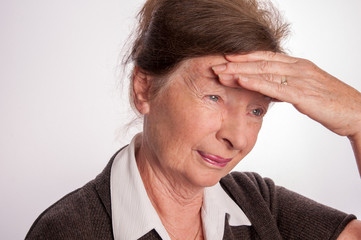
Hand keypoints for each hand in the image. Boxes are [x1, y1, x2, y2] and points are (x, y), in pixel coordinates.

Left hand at [212, 51, 360, 139]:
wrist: (357, 114)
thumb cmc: (331, 104)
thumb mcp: (304, 91)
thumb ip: (285, 88)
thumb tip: (268, 90)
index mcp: (298, 66)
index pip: (265, 57)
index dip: (244, 57)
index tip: (225, 58)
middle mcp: (298, 68)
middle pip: (260, 62)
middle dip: (235, 63)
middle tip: (214, 64)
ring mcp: (300, 79)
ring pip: (264, 71)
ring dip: (239, 71)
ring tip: (219, 71)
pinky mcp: (303, 93)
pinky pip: (274, 86)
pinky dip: (255, 81)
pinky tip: (240, 79)